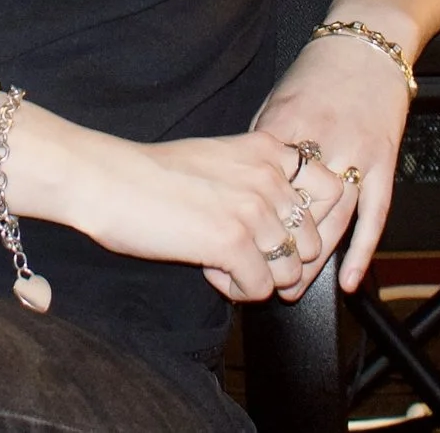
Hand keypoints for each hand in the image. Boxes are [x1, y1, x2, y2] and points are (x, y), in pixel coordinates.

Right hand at [30, 119, 332, 303]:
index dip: (315, 223)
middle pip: (314, 243)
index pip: (333, 191)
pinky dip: (235, 288)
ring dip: (257, 277)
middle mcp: (268, 177)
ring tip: (221, 261)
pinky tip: (207, 267)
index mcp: (267, 150)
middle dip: (282, 260)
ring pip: (290, 272)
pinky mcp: (234, 242)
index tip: (284, 233)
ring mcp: (254, 210)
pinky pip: (260, 288)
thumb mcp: (217, 158)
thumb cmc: (150, 174)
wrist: (105, 180)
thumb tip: (285, 220)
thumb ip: (257, 178)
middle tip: (242, 255)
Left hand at [249, 31, 414, 294]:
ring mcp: (357, 155)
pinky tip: (349, 280)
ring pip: (335, 220)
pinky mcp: (384, 162)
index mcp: (285, 126)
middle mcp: (322, 143)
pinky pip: (375, 214)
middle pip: (298, 211)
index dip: (244, 221)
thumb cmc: (316, 72)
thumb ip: (262, 143)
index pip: (261, 185)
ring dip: (315, 261)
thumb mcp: (275, 99)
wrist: (367, 46)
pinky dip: (363, 251)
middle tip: (260, 282)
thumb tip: (243, 183)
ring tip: (295, 289)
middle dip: (279, 252)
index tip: (225, 246)